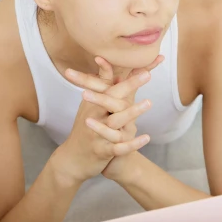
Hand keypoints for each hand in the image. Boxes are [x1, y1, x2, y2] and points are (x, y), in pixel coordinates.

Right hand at [64, 54, 164, 180]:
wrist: (72, 158)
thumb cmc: (85, 128)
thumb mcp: (90, 106)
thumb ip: (102, 87)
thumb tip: (110, 66)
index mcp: (92, 104)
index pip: (109, 85)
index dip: (124, 74)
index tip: (141, 62)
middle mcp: (94, 116)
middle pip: (111, 98)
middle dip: (129, 85)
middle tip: (147, 74)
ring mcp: (97, 134)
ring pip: (115, 121)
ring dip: (132, 112)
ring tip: (149, 102)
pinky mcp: (102, 150)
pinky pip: (119, 147)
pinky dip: (133, 143)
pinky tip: (146, 137)